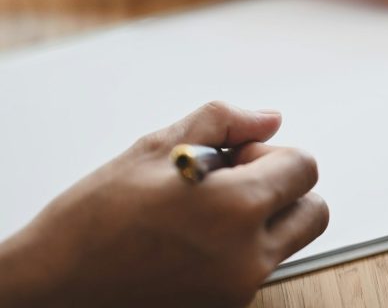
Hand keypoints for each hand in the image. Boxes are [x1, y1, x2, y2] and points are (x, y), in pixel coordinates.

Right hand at [0, 102, 327, 307]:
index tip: (239, 156)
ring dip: (267, 217)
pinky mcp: (225, 307)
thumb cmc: (93, 220)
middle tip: (236, 180)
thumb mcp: (155, 149)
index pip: (306, 168)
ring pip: (289, 240)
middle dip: (285, 187)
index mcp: (235, 210)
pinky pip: (259, 267)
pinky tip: (197, 236)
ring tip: (212, 208)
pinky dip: (245, 247)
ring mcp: (238, 289)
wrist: (54, 287)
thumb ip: (224, 123)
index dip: (274, 152)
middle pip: (313, 211)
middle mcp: (246, 257)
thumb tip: (269, 118)